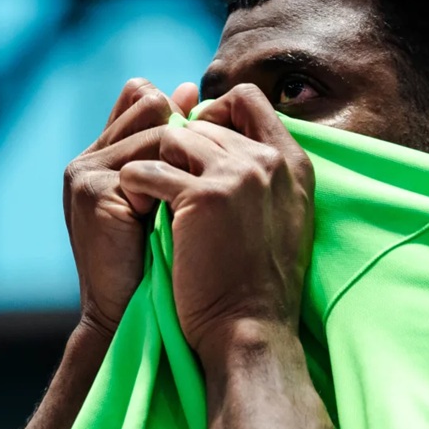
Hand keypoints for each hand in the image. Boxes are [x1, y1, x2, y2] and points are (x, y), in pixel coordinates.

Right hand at [62, 79, 196, 336]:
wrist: (130, 319)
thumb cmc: (156, 266)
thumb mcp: (163, 201)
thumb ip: (169, 154)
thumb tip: (190, 89)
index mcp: (100, 157)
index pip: (137, 98)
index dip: (175, 105)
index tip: (209, 122)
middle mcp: (86, 160)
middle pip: (146, 105)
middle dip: (186, 128)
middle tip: (214, 156)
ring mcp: (85, 174)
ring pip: (155, 133)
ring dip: (187, 158)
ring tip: (206, 189)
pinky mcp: (94, 193)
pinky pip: (149, 166)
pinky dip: (176, 184)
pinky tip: (191, 207)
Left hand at [116, 83, 314, 364]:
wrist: (249, 330)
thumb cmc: (257, 282)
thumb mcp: (281, 218)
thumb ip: (263, 174)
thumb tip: (225, 139)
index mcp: (293, 163)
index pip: (249, 99)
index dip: (214, 113)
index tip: (194, 145)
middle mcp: (269, 161)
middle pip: (204, 121)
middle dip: (177, 147)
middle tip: (164, 183)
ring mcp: (238, 174)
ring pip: (174, 138)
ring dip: (155, 163)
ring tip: (152, 197)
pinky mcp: (203, 196)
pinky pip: (149, 169)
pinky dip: (135, 185)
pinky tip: (137, 208)